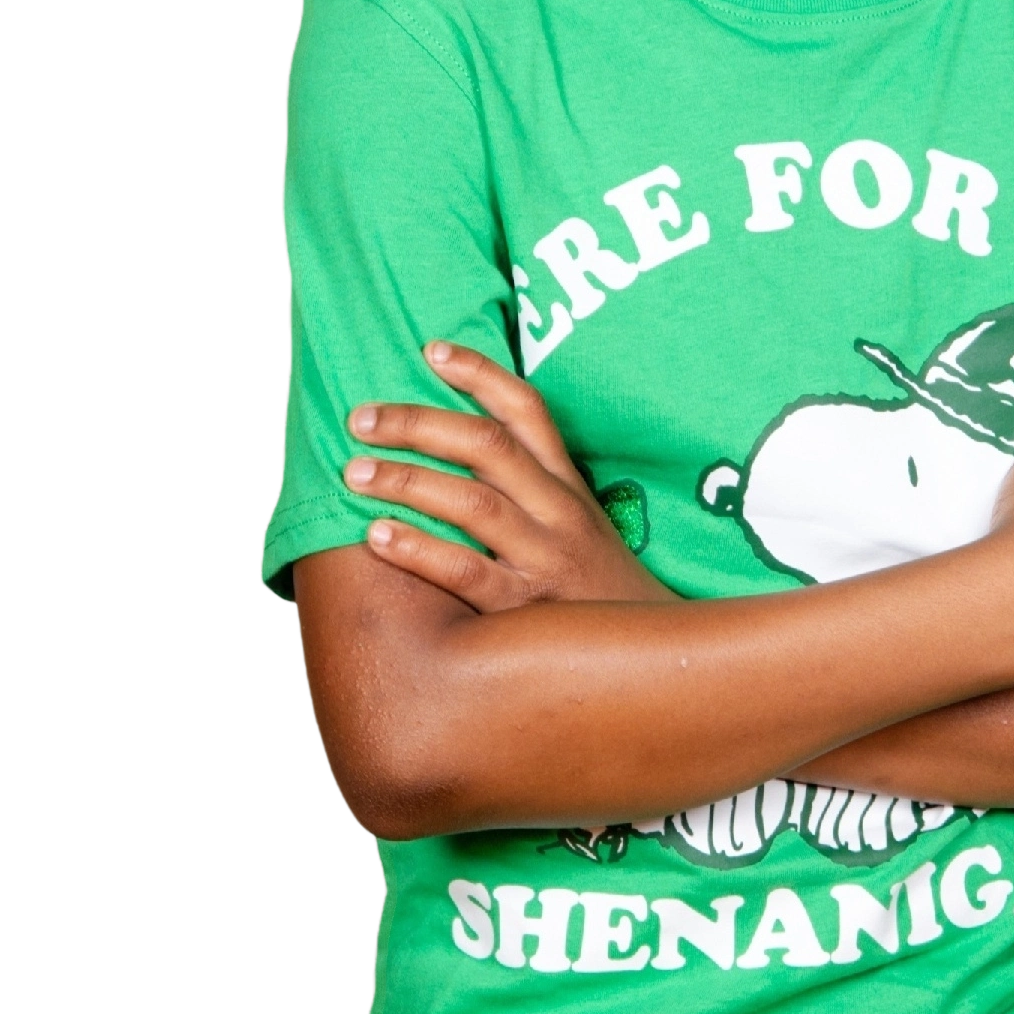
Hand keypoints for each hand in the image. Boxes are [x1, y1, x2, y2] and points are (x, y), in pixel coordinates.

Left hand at [343, 341, 677, 611]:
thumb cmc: (600, 595)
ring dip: (407, 480)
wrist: (657, 663)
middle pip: (487, 446)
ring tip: (356, 472)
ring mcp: (545, 559)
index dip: (480, 373)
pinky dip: (419, 550)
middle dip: (418, 423)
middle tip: (361, 419)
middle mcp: (558, 513)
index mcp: (568, 486)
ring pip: (473, 502)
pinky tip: (377, 537)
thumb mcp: (580, 530)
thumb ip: (531, 492)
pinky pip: (467, 572)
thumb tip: (461, 458)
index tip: (431, 350)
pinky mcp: (528, 611)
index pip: (528, 410)